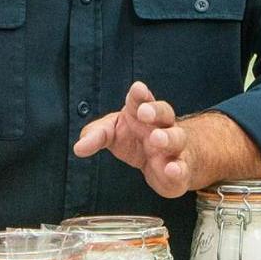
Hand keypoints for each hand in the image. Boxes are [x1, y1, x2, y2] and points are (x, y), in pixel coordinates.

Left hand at [73, 81, 195, 198]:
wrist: (165, 163)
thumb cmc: (135, 140)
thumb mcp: (112, 134)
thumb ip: (96, 136)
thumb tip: (78, 148)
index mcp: (143, 112)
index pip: (142, 99)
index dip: (140, 95)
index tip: (137, 89)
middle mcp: (162, 126)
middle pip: (164, 112)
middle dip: (155, 110)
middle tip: (144, 112)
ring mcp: (174, 147)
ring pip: (177, 137)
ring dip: (167, 137)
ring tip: (156, 140)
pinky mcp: (180, 170)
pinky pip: (182, 168)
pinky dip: (178, 169)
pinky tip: (172, 170)